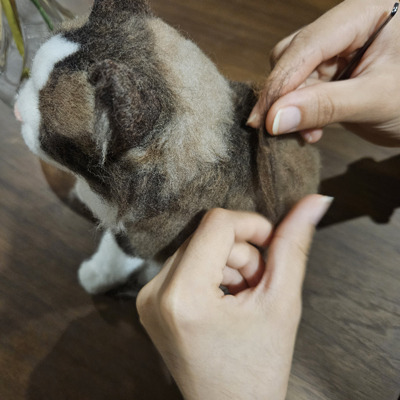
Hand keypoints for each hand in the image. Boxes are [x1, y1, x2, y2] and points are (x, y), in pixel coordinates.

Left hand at [137, 195, 331, 399]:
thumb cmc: (257, 370)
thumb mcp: (281, 303)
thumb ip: (293, 246)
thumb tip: (314, 202)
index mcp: (183, 295)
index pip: (216, 223)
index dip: (251, 225)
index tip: (271, 244)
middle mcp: (155, 293)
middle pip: (206, 235)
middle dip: (240, 253)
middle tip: (256, 286)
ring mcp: (148, 298)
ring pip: (197, 247)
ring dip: (227, 264)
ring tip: (242, 298)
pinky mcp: (151, 301)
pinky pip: (185, 264)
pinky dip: (211, 273)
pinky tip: (224, 301)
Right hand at [248, 0, 399, 146]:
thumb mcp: (376, 100)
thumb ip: (325, 106)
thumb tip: (274, 119)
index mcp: (366, 13)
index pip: (309, 43)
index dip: (281, 82)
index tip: (263, 118)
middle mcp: (348, 26)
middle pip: (295, 55)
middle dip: (287, 96)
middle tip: (282, 129)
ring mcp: (339, 49)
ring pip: (294, 75)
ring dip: (293, 108)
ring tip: (310, 133)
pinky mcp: (334, 71)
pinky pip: (303, 89)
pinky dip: (302, 112)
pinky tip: (313, 130)